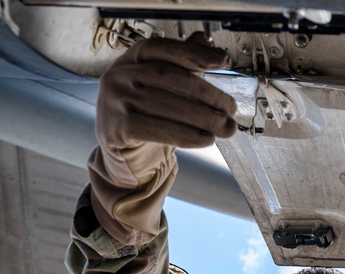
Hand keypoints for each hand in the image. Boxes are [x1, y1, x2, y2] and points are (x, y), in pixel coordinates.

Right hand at [96, 35, 236, 154]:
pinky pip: (158, 130)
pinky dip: (188, 136)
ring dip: (203, 118)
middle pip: (169, 77)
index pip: (161, 49)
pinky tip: (206, 139)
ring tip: (226, 127)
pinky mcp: (117, 129)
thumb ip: (185, 68)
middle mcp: (117, 76)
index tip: (223, 61)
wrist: (124, 154)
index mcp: (130, 60)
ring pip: (167, 105)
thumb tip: (215, 50)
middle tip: (231, 109)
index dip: (193, 53)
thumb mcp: (162, 90)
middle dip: (207, 94)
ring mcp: (114, 102)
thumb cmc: (147, 118)